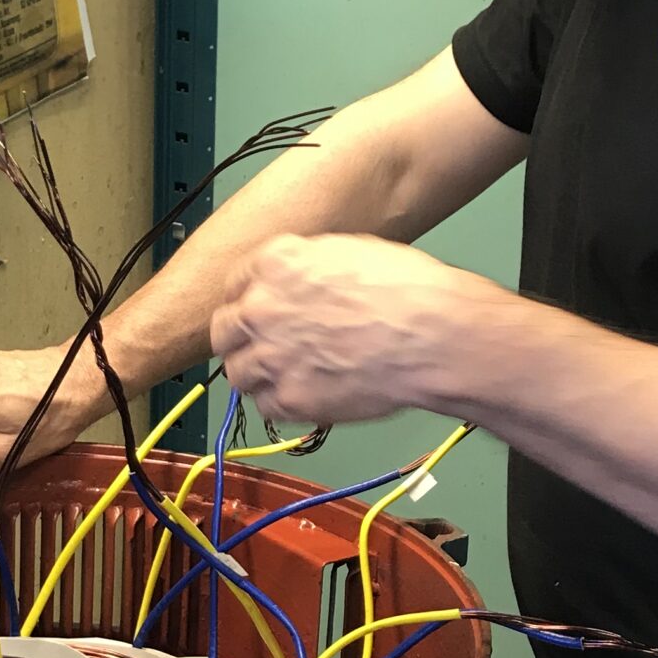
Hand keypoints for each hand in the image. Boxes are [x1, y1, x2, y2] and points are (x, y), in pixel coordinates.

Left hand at [210, 234, 479, 424]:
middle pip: (224, 330)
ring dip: (257, 375)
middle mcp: (260, 308)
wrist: (434, 335)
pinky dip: (282, 404)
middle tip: (265, 347)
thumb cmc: (409, 289)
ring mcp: (270, 356)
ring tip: (287, 376)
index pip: (234, 284)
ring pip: (238, 373)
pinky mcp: (289, 399)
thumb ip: (307, 266)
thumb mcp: (351, 251)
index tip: (259, 311)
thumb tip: (299, 279)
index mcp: (274, 263)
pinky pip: (267, 407)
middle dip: (241, 338)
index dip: (249, 299)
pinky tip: (306, 395)